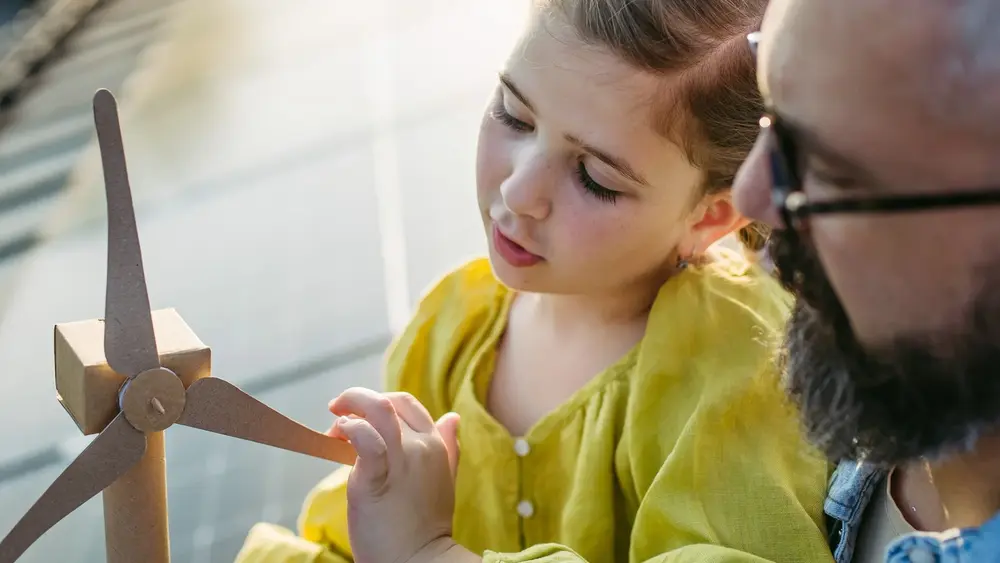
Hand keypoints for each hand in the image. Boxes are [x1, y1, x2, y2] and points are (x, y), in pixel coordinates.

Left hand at [327, 388, 461, 562]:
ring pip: (379, 410)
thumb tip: (452, 417)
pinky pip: (365, 439)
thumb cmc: (424, 526)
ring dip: (351, 406)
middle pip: (389, 403)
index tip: (359, 416)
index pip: (406, 403)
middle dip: (358, 402)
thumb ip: (447, 447)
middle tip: (339, 417)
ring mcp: (401, 460)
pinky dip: (349, 428)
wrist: (419, 560)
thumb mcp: (444, 479)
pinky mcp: (376, 477)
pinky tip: (339, 435)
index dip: (379, 402)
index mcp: (435, 445)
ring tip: (335, 425)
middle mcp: (420, 446)